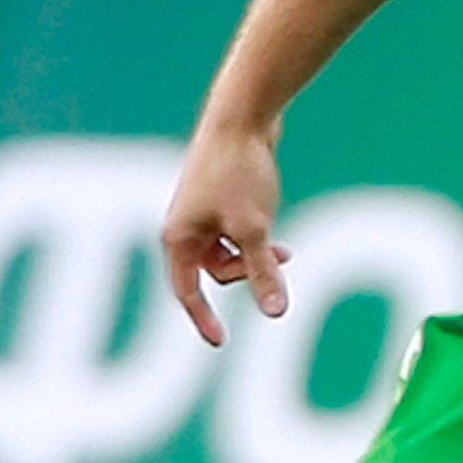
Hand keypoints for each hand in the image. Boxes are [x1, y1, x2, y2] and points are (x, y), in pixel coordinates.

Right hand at [163, 126, 289, 347]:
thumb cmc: (238, 173)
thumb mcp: (255, 229)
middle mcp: (184, 228)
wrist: (241, 120)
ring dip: (258, 258)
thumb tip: (275, 313)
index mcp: (178, 238)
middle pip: (216, 272)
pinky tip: (279, 239)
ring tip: (284, 251)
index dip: (203, 318)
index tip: (220, 342)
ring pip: (231, 255)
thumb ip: (263, 272)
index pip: (187, 290)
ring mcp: (202, 213)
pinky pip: (238, 236)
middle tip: (279, 259)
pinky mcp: (222, 201)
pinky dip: (259, 241)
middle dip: (248, 273)